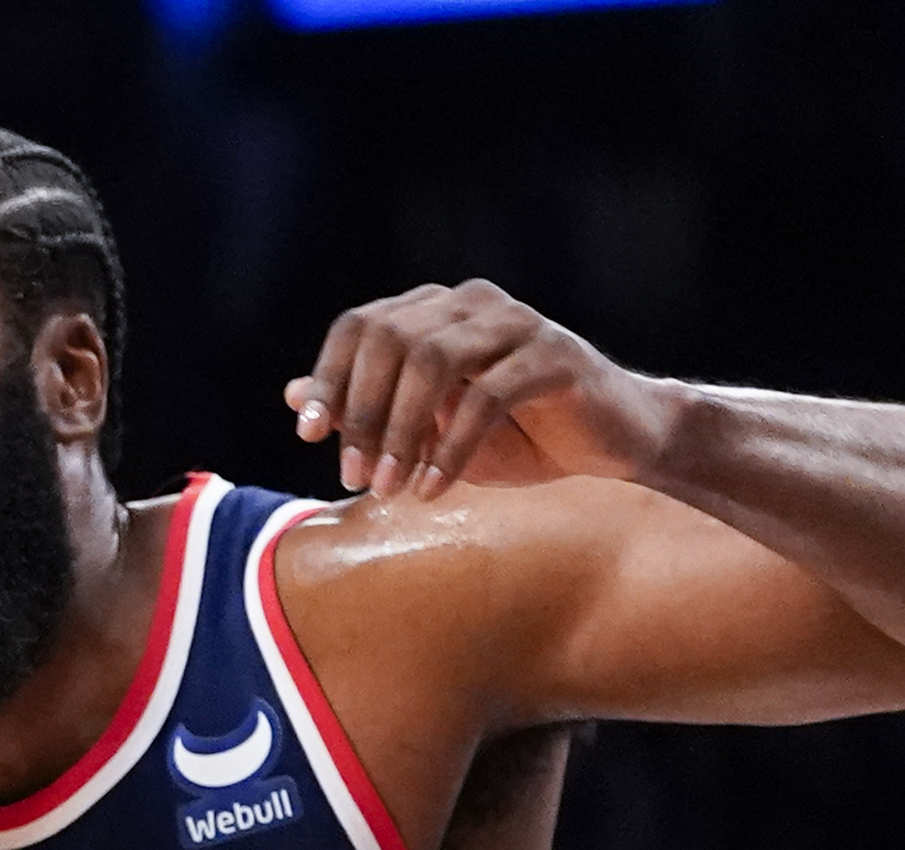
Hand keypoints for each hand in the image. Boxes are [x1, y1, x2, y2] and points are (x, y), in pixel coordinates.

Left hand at [285, 279, 682, 502]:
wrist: (610, 444)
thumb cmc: (514, 437)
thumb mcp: (427, 431)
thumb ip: (367, 409)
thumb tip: (293, 397)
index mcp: (437, 313)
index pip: (360, 326)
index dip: (328, 378)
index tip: (310, 436)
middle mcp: (472, 304)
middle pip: (389, 338)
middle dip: (361, 412)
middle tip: (353, 476)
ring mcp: (517, 323)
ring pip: (433, 359)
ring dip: (400, 431)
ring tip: (388, 487)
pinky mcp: (555, 355)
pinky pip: (486, 396)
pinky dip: (450, 448)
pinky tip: (433, 490)